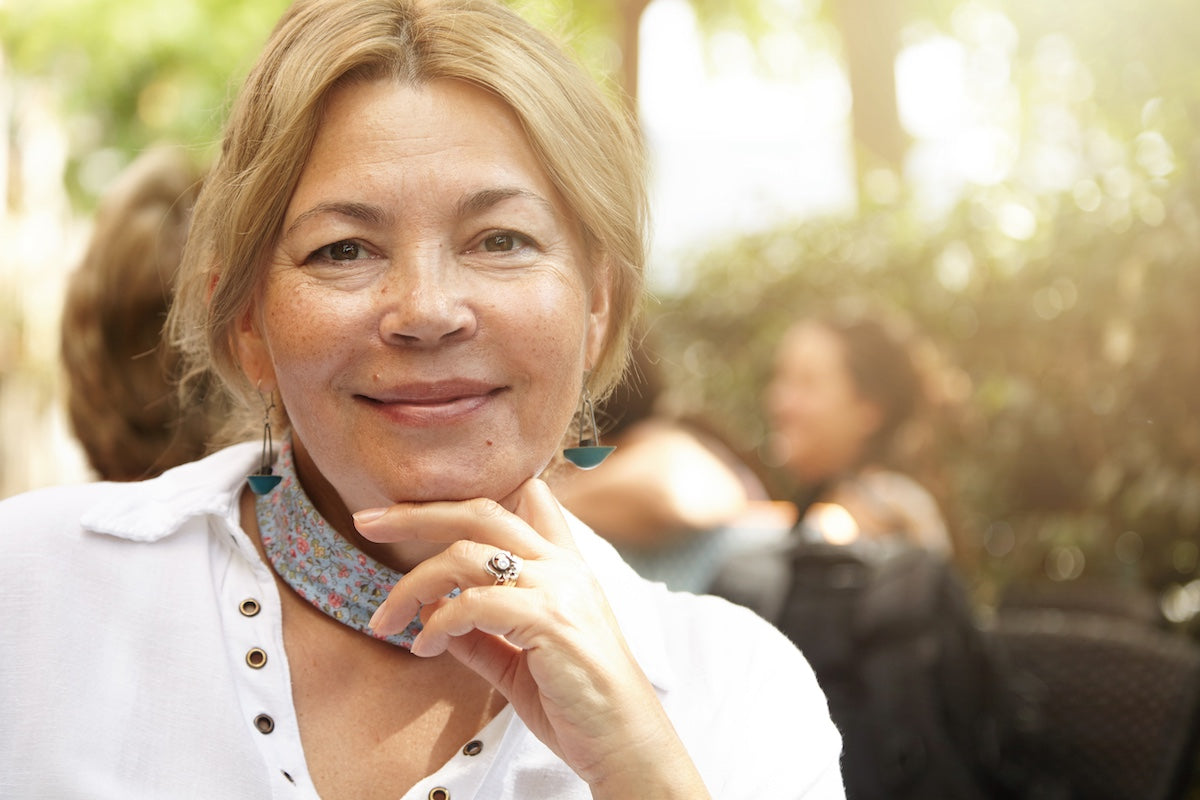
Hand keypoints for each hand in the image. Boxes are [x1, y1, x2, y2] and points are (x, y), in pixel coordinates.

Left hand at [355, 478, 709, 797]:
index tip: (409, 512)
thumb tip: (430, 613)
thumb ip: (479, 633)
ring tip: (386, 621)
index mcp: (563, 567)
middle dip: (416, 513)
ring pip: (466, 554)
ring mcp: (559, 588)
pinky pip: (473, 604)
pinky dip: (438, 623)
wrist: (626, 744)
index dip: (465, 501)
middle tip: (365, 521)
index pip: (521, 501)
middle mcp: (563, 566)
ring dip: (412, 586)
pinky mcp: (550, 619)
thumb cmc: (577, 705)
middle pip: (481, 512)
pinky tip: (425, 646)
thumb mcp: (518, 662)